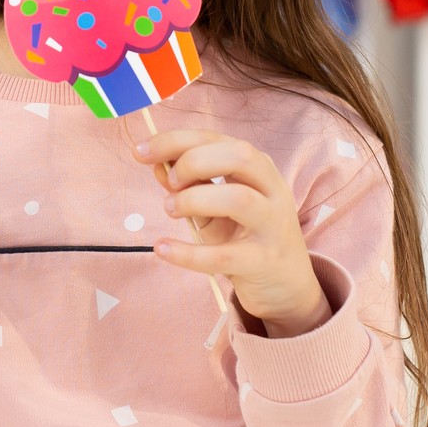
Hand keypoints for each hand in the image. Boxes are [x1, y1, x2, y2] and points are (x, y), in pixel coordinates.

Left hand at [133, 130, 330, 337]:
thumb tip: (156, 164)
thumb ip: (190, 185)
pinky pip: (224, 255)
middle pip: (239, 156)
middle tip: (169, 184)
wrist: (287, 287)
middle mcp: (272, 190)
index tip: (140, 151)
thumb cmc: (247, 238)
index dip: (176, 141)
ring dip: (194, 200)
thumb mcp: (217, 208)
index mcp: (259, 169)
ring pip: (238, 199)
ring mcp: (272, 226)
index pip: (217, 139)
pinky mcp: (264, 262)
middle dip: (194, 161)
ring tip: (170, 210)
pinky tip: (162, 248)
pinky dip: (188, 253)